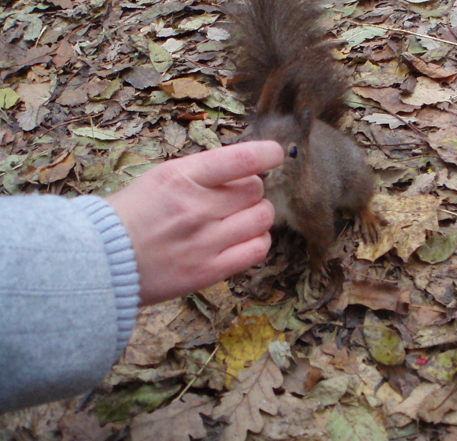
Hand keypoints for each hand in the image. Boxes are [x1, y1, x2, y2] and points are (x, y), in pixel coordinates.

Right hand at [107, 141, 283, 304]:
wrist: (100, 262)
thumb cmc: (130, 215)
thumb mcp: (160, 177)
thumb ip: (203, 173)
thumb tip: (246, 169)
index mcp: (181, 177)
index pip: (242, 159)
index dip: (268, 154)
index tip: (275, 155)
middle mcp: (197, 208)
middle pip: (256, 189)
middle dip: (251, 190)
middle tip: (233, 198)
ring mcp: (205, 241)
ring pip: (262, 218)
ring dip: (257, 214)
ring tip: (239, 218)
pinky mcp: (209, 271)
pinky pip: (257, 249)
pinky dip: (258, 240)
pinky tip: (244, 238)